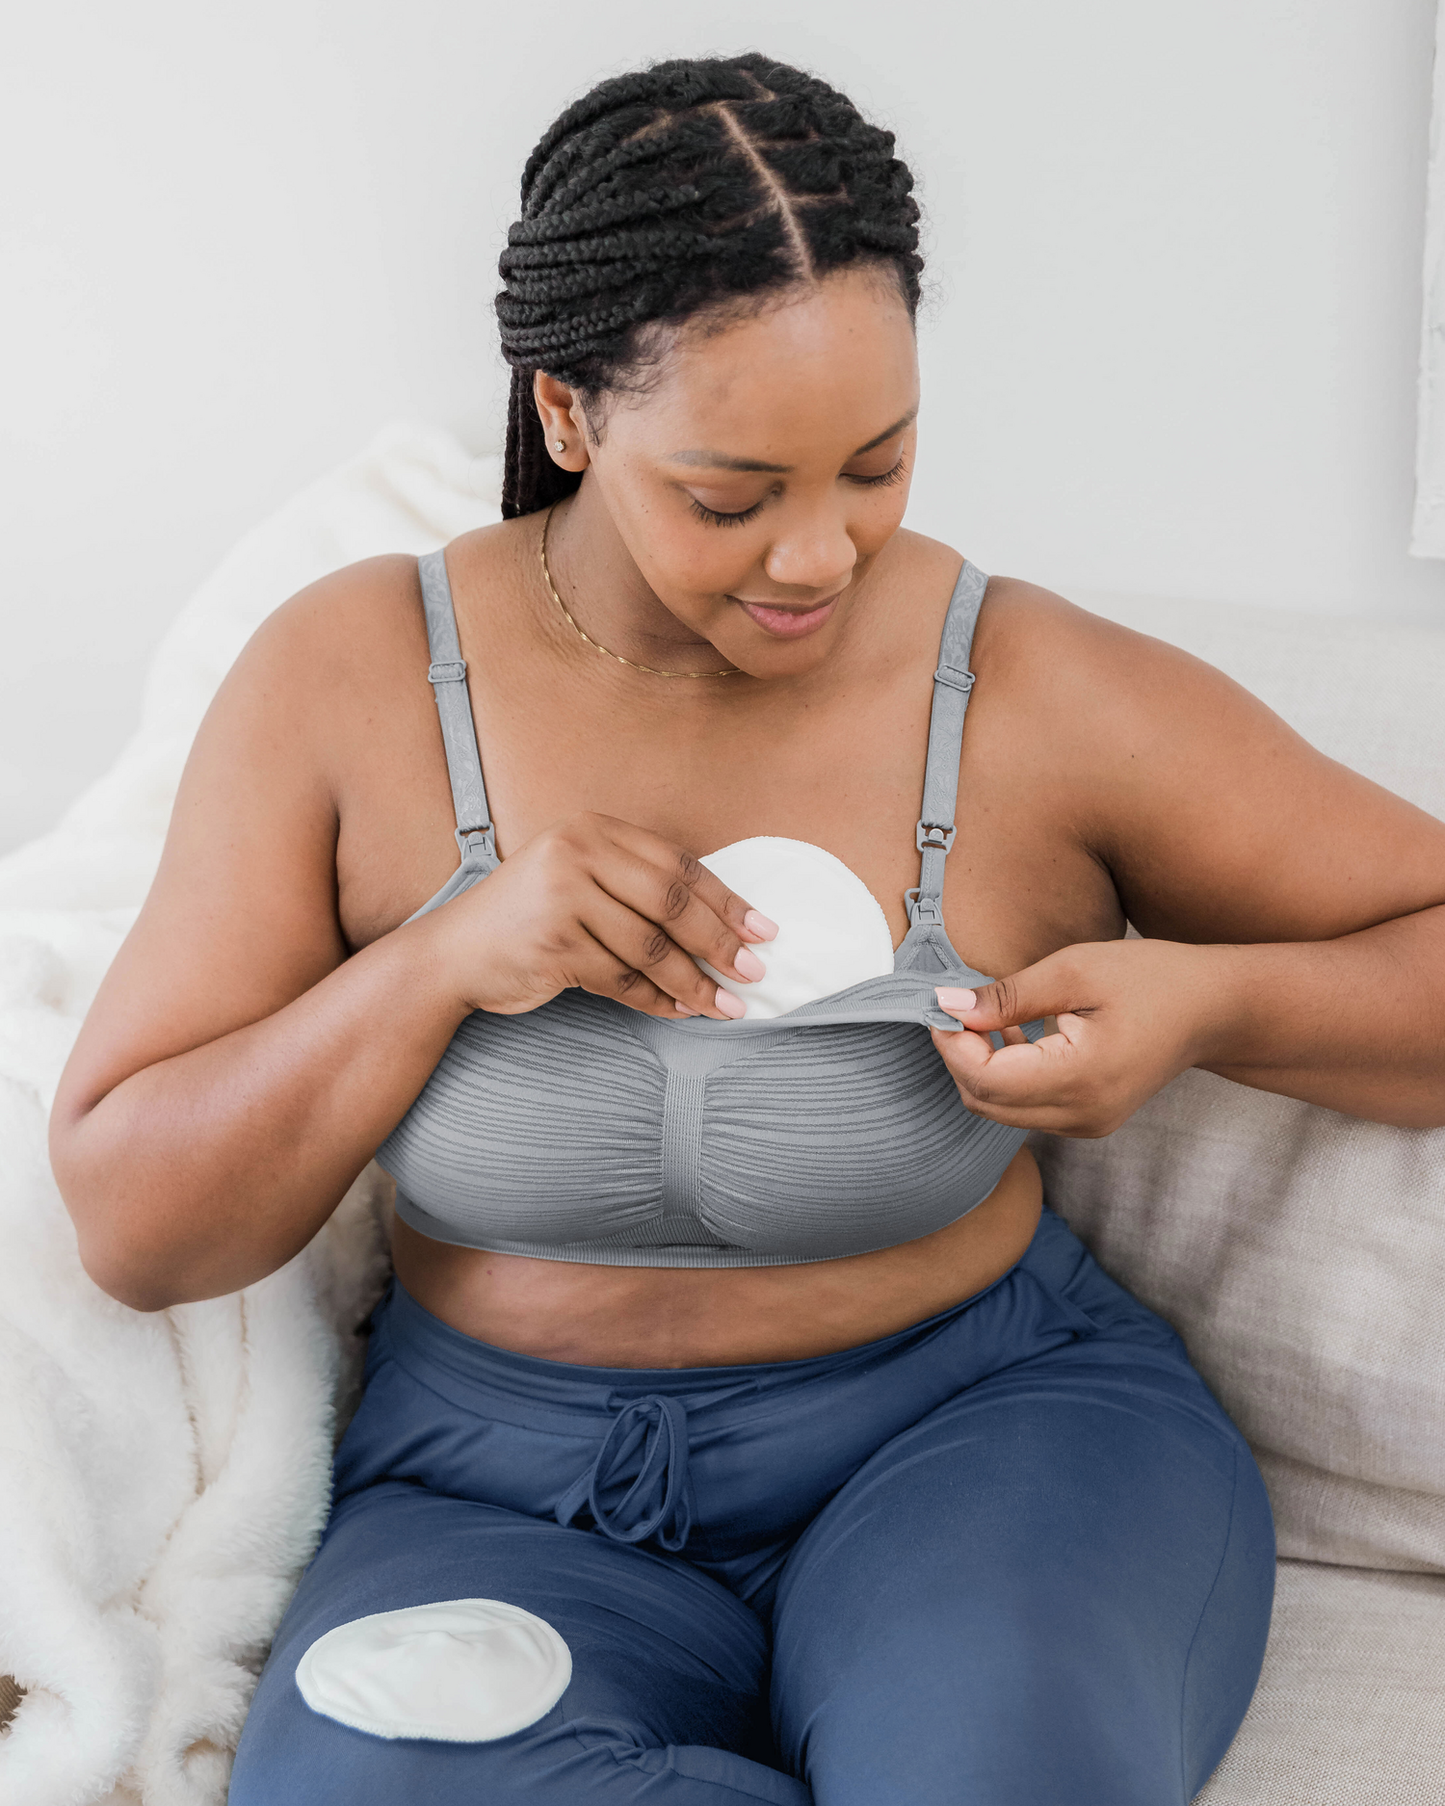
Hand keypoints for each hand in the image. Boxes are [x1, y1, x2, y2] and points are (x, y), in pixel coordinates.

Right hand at [419, 811, 776, 1020]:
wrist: (454, 953)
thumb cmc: (529, 919)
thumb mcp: (579, 880)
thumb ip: (635, 887)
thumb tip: (724, 923)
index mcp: (593, 830)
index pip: (677, 864)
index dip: (727, 899)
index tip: (764, 929)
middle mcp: (576, 853)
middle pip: (671, 903)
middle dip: (720, 942)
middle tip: (755, 970)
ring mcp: (561, 897)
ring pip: (650, 947)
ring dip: (695, 981)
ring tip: (726, 1004)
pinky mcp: (553, 943)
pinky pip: (621, 980)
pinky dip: (656, 1000)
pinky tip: (679, 1011)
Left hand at [929, 938, 1225, 1136]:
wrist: (1213, 1010)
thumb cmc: (1150, 978)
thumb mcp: (1074, 971)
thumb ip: (1007, 996)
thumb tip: (946, 1006)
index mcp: (1080, 1079)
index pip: (984, 1079)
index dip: (950, 1043)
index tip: (941, 1003)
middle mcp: (1082, 1116)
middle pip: (984, 1102)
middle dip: (959, 1056)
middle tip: (960, 1006)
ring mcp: (1087, 1125)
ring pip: (1000, 1110)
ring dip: (981, 1066)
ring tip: (992, 1016)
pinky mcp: (1089, 1122)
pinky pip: (1025, 1109)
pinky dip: (1007, 1076)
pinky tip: (1018, 1036)